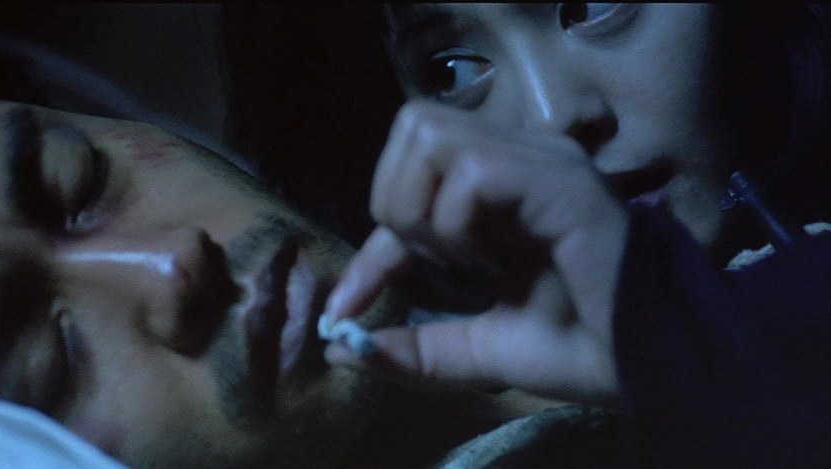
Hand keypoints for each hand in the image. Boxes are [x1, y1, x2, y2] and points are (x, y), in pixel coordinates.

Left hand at [323, 101, 627, 402]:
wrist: (654, 364)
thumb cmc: (581, 347)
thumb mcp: (479, 348)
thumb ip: (418, 348)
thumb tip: (344, 346)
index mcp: (502, 189)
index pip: (408, 183)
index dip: (368, 247)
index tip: (343, 308)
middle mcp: (521, 158)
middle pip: (412, 126)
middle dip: (397, 204)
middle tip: (438, 261)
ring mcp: (541, 161)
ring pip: (429, 133)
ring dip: (425, 208)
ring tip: (469, 257)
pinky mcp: (559, 178)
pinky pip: (470, 170)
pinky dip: (457, 220)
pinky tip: (494, 257)